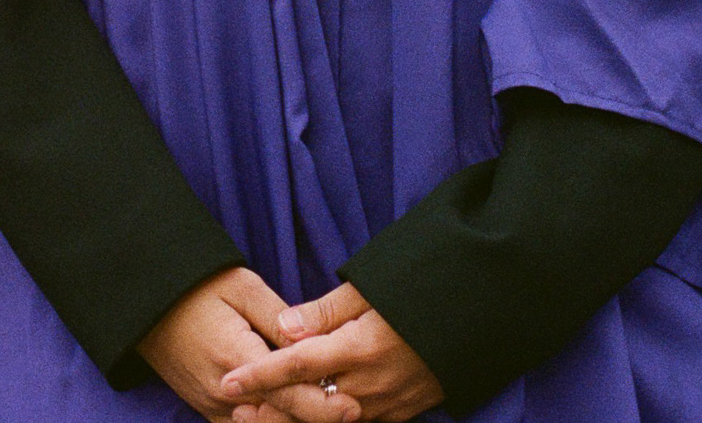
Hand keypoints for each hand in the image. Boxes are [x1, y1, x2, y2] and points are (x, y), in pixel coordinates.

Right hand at [138, 270, 360, 422]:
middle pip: (279, 419)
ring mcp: (213, 406)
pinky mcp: (206, 410)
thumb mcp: (242, 287)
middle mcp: (224, 392)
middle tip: (353, 413)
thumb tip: (312, 343)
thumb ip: (278, 319)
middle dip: (315, 418)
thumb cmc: (197, 285)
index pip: (288, 394)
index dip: (324, 405)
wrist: (145, 300)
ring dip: (292, 422)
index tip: (355, 410)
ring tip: (326, 414)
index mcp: (236, 357)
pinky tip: (290, 417)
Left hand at [219, 283, 442, 421]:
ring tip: (259, 414)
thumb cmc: (416, 293)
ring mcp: (385, 405)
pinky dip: (326, 419)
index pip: (296, 367)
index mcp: (357, 349)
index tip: (228, 384)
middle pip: (308, 406)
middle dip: (270, 410)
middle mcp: (368, 385)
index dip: (259, 377)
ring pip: (329, 421)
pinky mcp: (399, 415)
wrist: (473, 319)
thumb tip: (283, 328)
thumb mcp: (368, 291)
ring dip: (295, 418)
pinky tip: (308, 412)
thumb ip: (323, 313)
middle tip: (236, 408)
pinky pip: (355, 422)